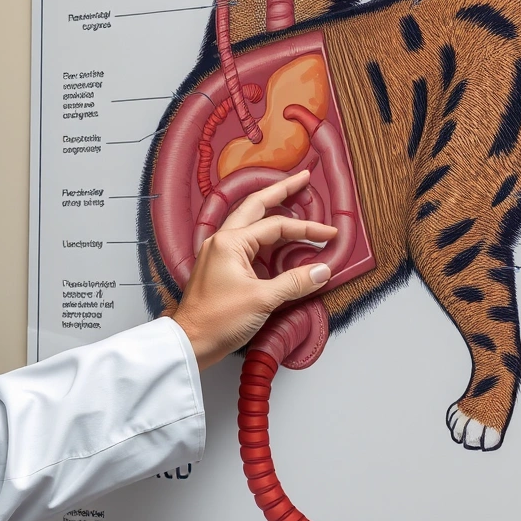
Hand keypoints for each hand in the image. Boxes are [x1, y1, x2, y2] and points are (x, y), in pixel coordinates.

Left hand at [171, 170, 336, 369]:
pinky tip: (276, 236)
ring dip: (271, 209)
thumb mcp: (262, 300)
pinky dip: (264, 234)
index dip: (306, 228)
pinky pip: (246, 241)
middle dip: (280, 190)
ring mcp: (219, 253)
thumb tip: (322, 271)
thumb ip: (294, 282)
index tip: (330, 235)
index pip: (276, 226)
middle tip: (303, 178)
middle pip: (255, 206)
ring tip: (291, 197)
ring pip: (249, 221)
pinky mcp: (220, 268)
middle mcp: (222, 241)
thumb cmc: (218, 320)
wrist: (190, 343)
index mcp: (230, 242)